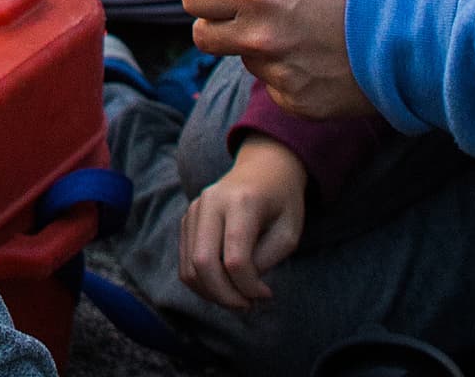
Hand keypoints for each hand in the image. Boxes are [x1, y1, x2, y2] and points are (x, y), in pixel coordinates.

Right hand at [179, 137, 308, 310]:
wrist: (264, 168)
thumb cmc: (282, 202)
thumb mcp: (289, 231)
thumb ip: (265, 259)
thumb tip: (240, 285)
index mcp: (242, 202)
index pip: (235, 259)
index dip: (249, 287)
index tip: (266, 295)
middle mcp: (211, 202)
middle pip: (204, 263)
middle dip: (225, 296)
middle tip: (246, 306)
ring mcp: (195, 208)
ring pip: (189, 266)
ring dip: (211, 293)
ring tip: (236, 297)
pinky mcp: (187, 218)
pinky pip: (185, 261)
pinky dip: (201, 282)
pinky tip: (223, 286)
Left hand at [183, 0, 371, 122]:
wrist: (410, 35)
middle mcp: (259, 37)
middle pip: (202, 37)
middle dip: (216, 27)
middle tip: (242, 22)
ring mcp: (277, 74)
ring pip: (247, 62)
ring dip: (265, 52)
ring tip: (308, 39)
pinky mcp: (297, 103)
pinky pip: (276, 88)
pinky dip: (291, 78)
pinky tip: (323, 64)